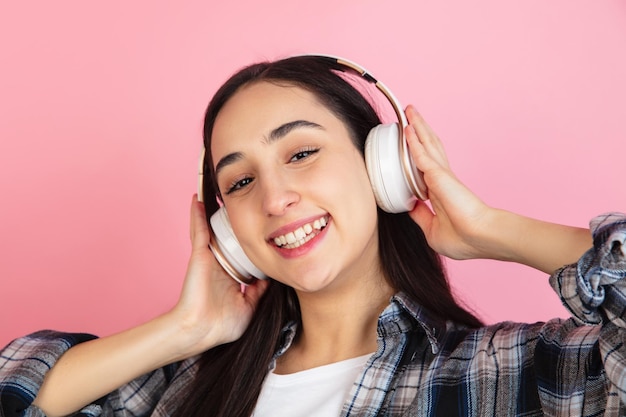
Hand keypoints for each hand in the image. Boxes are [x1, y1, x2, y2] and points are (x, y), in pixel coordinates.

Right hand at [168, 195, 268, 357]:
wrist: (200, 331)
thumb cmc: (221, 325)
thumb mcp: (250, 306)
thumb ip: (260, 291)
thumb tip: (272, 277)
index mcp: (229, 273)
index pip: (239, 250)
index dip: (249, 237)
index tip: (262, 224)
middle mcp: (218, 262)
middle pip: (226, 235)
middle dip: (232, 219)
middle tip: (243, 199)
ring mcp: (207, 257)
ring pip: (211, 228)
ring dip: (212, 211)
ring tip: (216, 190)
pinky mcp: (199, 255)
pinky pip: (198, 231)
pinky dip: (197, 215)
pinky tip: (198, 200)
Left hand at [404, 106, 590, 271]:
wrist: (480, 237)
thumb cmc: (463, 239)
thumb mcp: (432, 230)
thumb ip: (420, 215)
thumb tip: (410, 206)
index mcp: (441, 192)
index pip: (426, 168)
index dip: (417, 155)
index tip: (408, 146)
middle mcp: (441, 179)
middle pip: (428, 148)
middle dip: (419, 131)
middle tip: (410, 116)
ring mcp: (441, 175)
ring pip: (427, 144)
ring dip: (418, 127)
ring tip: (410, 112)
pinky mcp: (438, 175)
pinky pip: (421, 154)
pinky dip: (413, 140)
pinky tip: (407, 128)